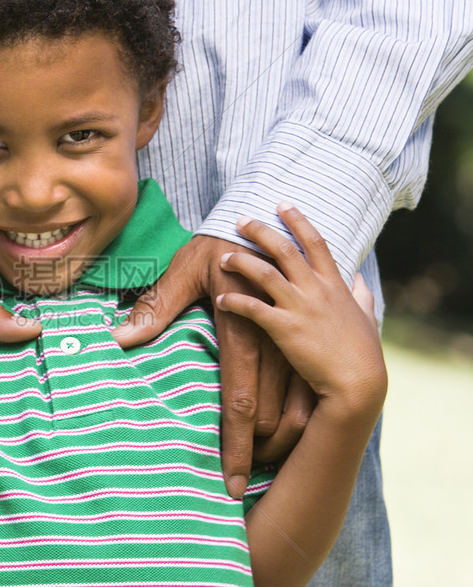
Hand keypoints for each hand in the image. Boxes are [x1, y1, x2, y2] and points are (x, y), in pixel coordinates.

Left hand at [112, 233, 307, 497]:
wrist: (263, 219)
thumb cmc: (213, 248)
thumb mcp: (182, 272)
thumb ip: (154, 308)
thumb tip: (118, 339)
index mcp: (242, 330)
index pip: (239, 400)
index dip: (236, 445)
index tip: (232, 482)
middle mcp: (274, 342)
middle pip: (273, 416)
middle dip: (262, 455)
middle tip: (242, 487)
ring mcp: (294, 342)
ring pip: (298, 410)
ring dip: (284, 444)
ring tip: (265, 471)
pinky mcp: (302, 339)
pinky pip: (306, 391)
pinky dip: (298, 419)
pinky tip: (284, 439)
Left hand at [215, 204, 385, 414]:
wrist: (357, 383)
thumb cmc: (362, 353)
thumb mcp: (367, 317)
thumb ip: (361, 295)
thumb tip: (358, 278)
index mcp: (335, 284)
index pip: (315, 242)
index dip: (298, 220)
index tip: (283, 204)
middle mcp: (316, 289)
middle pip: (283, 249)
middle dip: (259, 230)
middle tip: (240, 219)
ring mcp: (300, 308)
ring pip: (263, 273)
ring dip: (240, 262)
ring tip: (223, 258)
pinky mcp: (284, 329)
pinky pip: (252, 308)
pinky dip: (233, 301)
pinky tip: (219, 299)